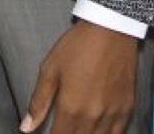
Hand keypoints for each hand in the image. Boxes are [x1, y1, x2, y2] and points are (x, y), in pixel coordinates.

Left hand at [20, 21, 138, 133]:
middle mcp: (93, 116)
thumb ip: (38, 102)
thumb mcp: (50, 69)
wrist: (112, 29)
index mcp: (71, 107)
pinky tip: (97, 132)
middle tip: (63, 129)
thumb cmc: (79, 45)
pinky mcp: (127, 108)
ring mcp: (112, 114)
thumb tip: (26, 128)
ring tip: (77, 130)